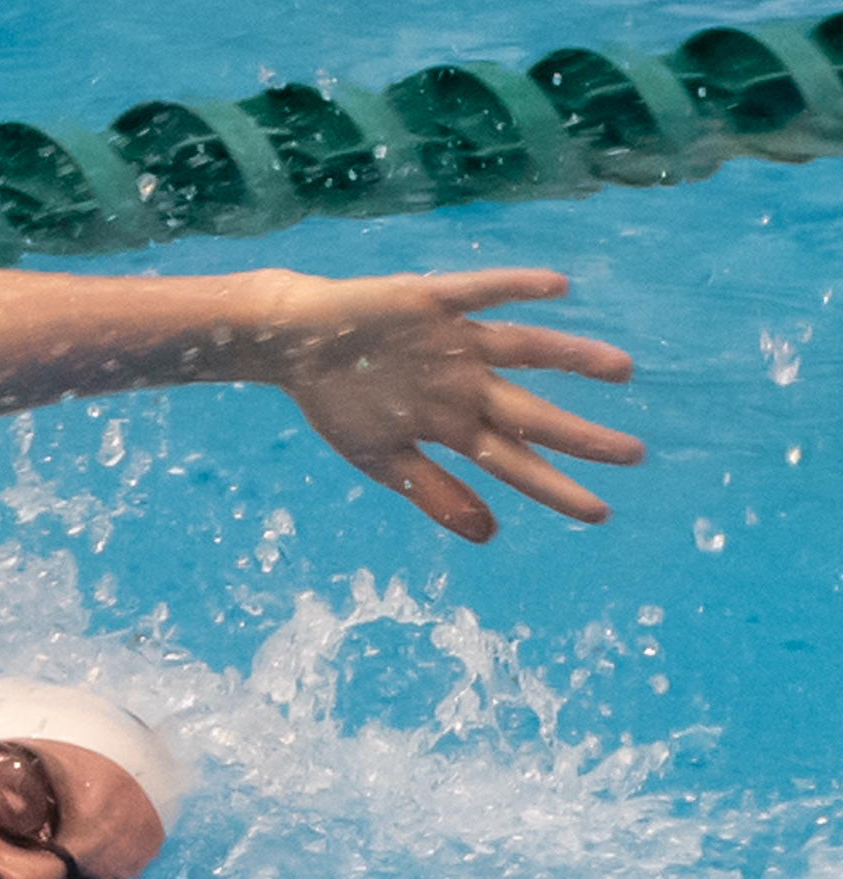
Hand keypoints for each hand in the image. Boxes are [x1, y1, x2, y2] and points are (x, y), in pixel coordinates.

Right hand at [262, 269, 643, 541]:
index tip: (599, 513)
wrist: (296, 343)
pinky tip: (557, 287)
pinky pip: (479, 293)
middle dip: (579, 436)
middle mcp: (465, 383)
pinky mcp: (430, 301)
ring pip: (523, 350)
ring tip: (621, 368)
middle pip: (531, 413)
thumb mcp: (381, 460)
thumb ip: (435, 494)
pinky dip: (514, 289)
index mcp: (453, 424)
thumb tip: (489, 537)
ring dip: (569, 356)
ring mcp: (453, 341)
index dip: (555, 488)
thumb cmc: (339, 402)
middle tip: (635, 455)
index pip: (514, 462)